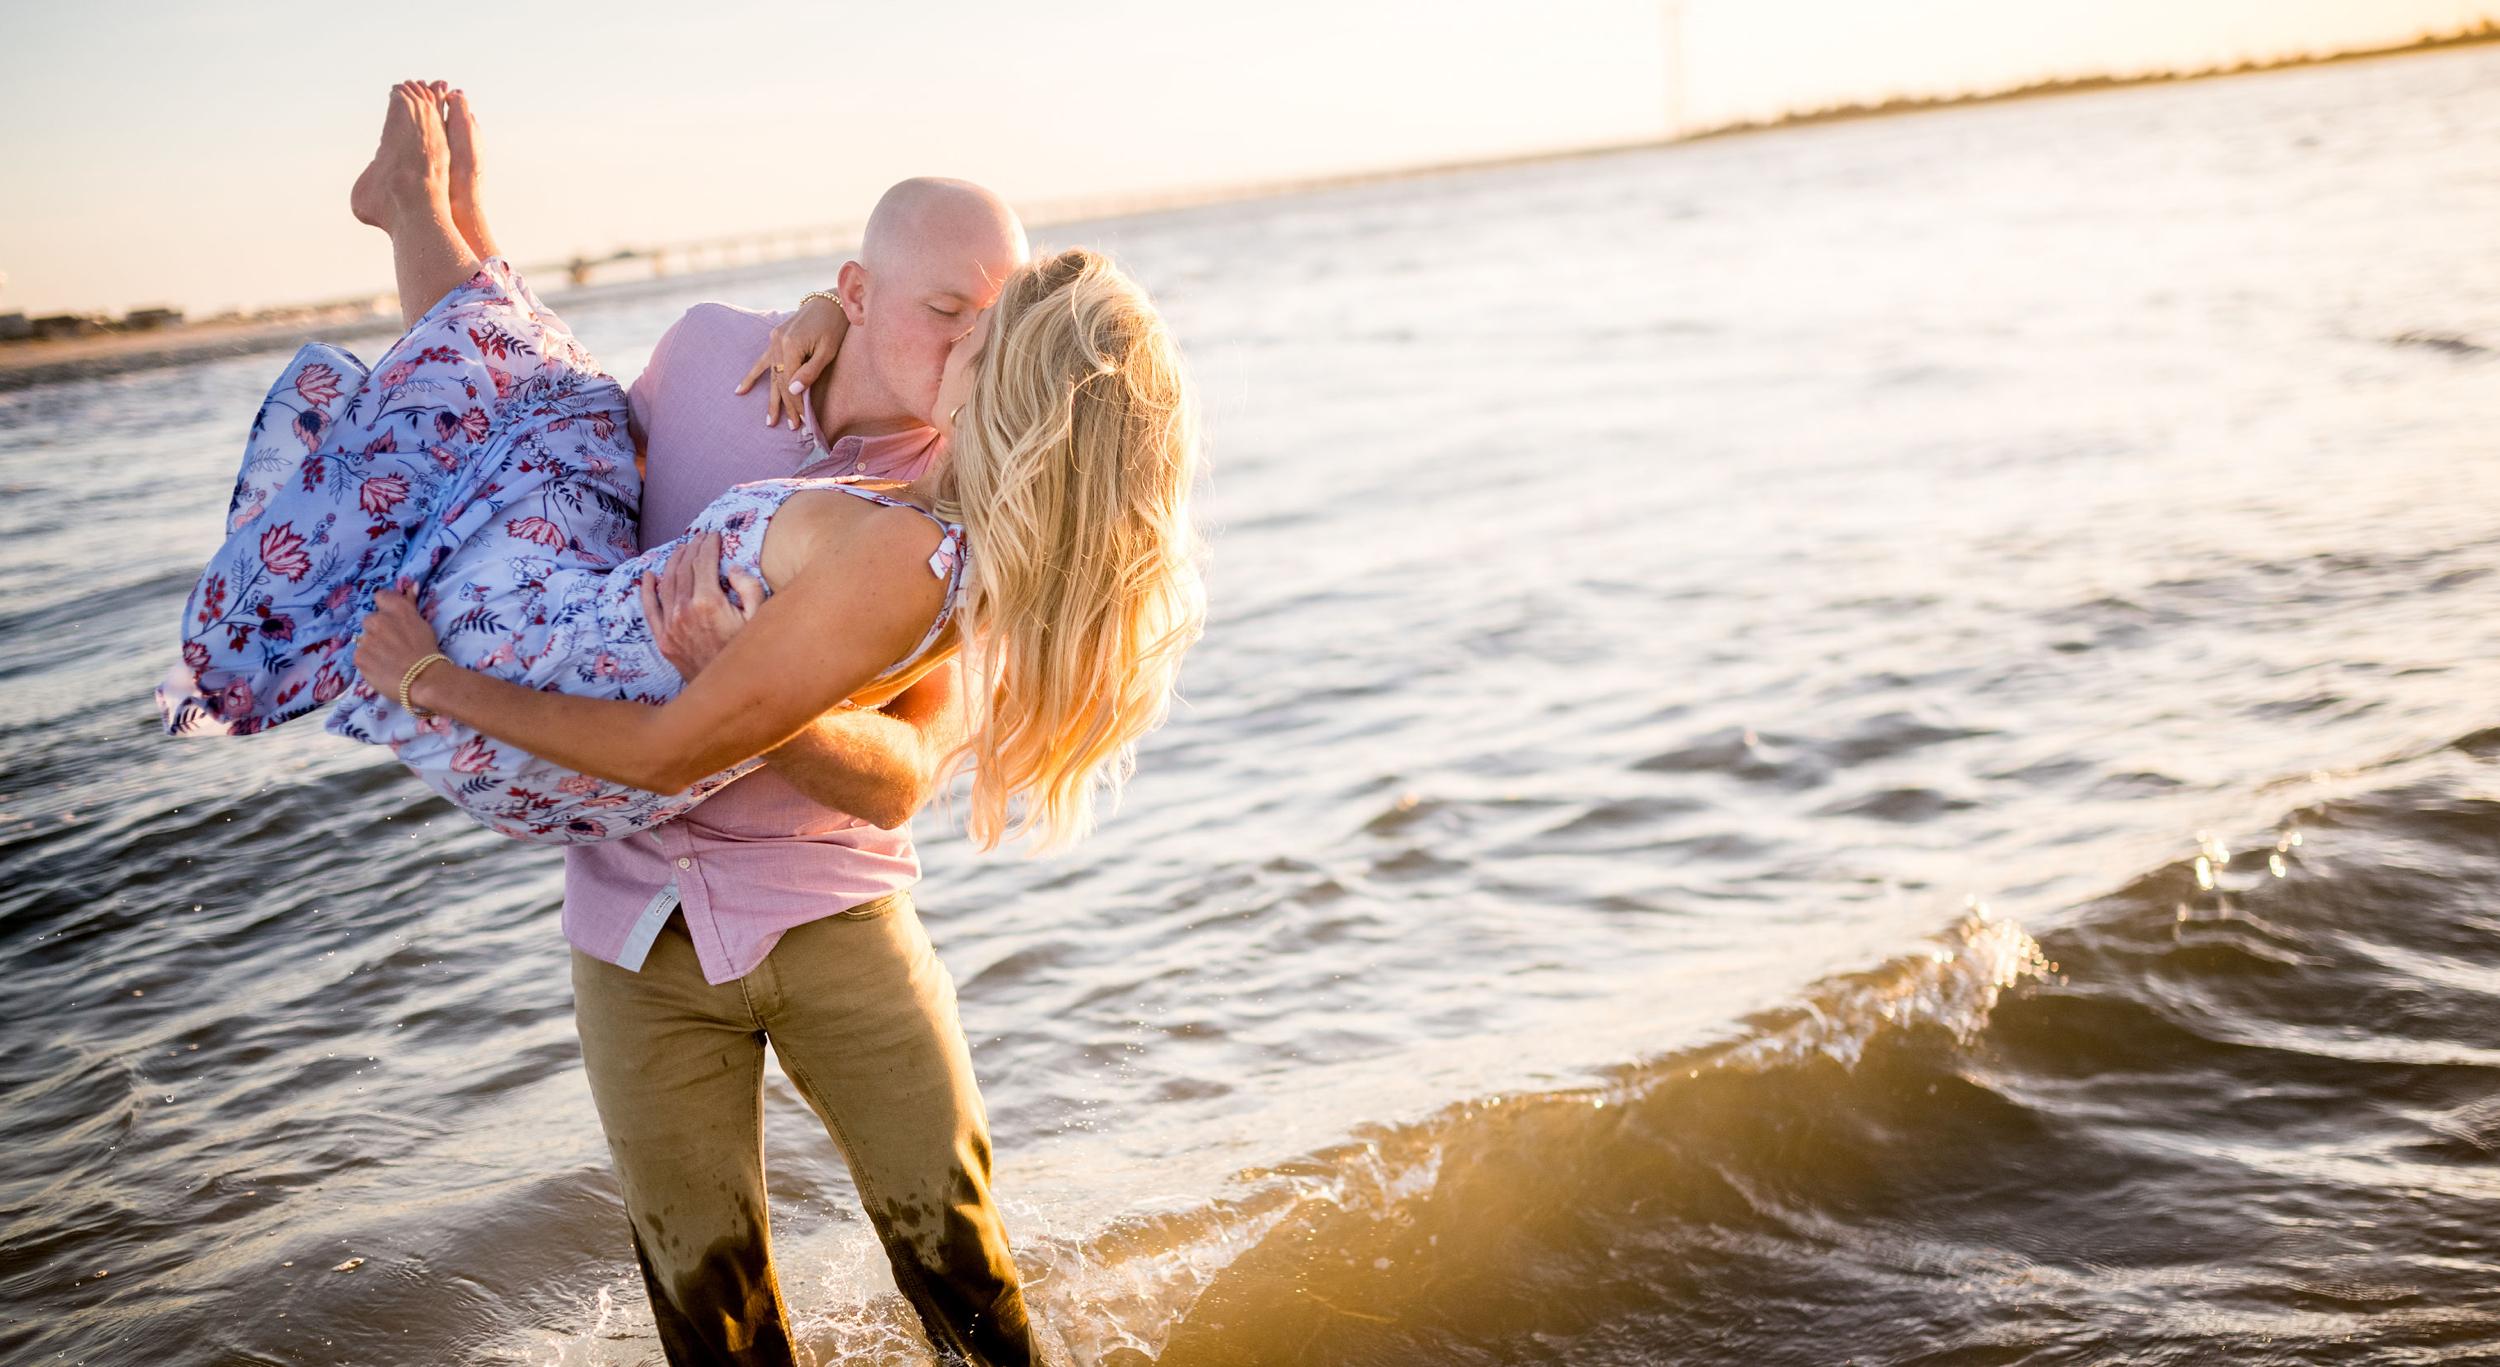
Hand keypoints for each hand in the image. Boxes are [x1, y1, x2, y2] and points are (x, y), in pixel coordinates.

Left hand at [354, 582, 444, 704]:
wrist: (425, 679)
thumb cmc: (428, 651)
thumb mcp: (422, 624)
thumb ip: (410, 605)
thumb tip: (411, 585)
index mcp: (397, 609)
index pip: (381, 596)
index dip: (385, 608)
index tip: (391, 620)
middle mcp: (379, 619)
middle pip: (371, 621)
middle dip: (378, 630)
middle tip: (391, 645)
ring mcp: (366, 638)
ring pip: (365, 640)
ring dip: (373, 647)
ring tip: (388, 661)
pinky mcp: (358, 656)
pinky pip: (360, 656)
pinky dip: (368, 662)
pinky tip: (381, 669)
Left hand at [639, 532, 766, 679]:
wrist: (732, 691)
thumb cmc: (751, 653)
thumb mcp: (761, 619)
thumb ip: (749, 588)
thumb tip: (732, 569)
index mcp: (709, 602)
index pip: (703, 562)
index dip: (709, 544)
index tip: (714, 534)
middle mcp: (684, 611)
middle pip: (684, 569)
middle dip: (692, 548)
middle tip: (699, 538)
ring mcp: (671, 626)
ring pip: (666, 583)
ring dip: (673, 562)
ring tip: (681, 549)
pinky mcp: (664, 640)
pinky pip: (650, 609)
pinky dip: (647, 590)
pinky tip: (649, 575)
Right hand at [734, 292, 848, 430]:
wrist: (831, 300)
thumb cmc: (835, 326)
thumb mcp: (827, 350)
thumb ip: (810, 371)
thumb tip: (793, 391)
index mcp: (790, 346)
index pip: (789, 383)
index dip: (795, 404)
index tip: (801, 421)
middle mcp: (777, 343)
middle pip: (779, 381)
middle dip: (786, 405)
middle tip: (791, 427)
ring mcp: (774, 339)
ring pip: (771, 374)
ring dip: (771, 397)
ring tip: (769, 420)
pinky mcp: (775, 337)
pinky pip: (762, 361)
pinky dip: (753, 376)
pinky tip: (740, 390)